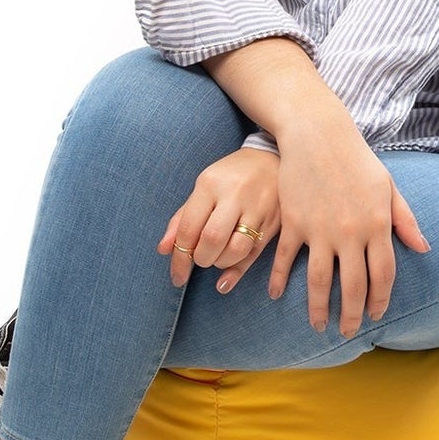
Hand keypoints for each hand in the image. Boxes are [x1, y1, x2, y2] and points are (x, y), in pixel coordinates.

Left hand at [159, 147, 281, 295]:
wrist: (270, 158)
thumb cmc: (230, 177)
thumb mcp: (203, 189)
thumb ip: (182, 219)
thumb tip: (163, 250)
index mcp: (210, 185)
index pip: (190, 228)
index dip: (180, 257)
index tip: (177, 276)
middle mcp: (235, 195)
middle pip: (212, 239)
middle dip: (201, 259)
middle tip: (200, 260)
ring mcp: (258, 208)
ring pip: (236, 250)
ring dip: (220, 263)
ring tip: (216, 259)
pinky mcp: (275, 221)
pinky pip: (255, 254)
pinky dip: (237, 272)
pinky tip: (225, 281)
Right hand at [270, 114, 429, 339]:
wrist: (319, 135)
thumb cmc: (358, 160)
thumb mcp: (389, 187)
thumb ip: (405, 220)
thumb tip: (422, 248)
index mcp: (378, 225)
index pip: (382, 276)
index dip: (379, 301)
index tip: (375, 316)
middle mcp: (350, 233)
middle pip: (353, 286)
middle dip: (352, 315)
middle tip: (348, 332)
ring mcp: (320, 229)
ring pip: (320, 281)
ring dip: (319, 308)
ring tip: (319, 326)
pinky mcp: (295, 222)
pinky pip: (287, 258)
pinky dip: (280, 279)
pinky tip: (277, 295)